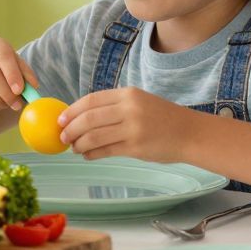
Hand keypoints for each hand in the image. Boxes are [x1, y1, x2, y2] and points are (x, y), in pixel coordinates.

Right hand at [0, 37, 38, 111]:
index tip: (20, 90)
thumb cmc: (2, 69)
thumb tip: (33, 87)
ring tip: (9, 104)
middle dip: (7, 93)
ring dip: (0, 101)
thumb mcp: (16, 67)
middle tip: (17, 105)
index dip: (12, 74)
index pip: (3, 56)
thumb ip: (26, 75)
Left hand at [58, 88, 192, 161]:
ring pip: (94, 136)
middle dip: (70, 129)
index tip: (60, 120)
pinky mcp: (136, 147)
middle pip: (89, 119)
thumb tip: (81, 117)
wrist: (190, 133)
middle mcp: (129, 108)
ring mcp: (133, 128)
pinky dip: (92, 154)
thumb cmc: (163, 119)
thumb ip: (114, 107)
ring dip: (79, 144)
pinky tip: (88, 155)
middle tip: (63, 138)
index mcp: (128, 94)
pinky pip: (106, 151)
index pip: (91, 100)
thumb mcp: (139, 102)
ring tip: (75, 148)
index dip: (72, 110)